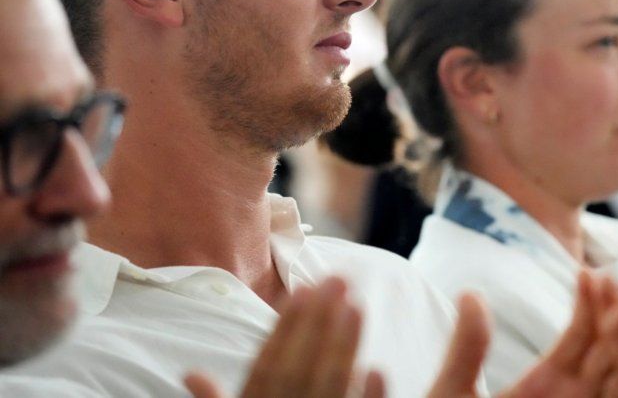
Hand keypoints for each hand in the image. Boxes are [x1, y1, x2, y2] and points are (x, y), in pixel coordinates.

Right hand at [184, 278, 384, 397]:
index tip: (301, 290)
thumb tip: (190, 373)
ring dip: (342, 349)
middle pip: (298, 373)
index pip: (265, 370)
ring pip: (325, 392)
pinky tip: (379, 370)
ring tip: (358, 305)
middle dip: (318, 324)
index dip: (283, 330)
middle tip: (340, 279)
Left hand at [427, 271, 617, 396]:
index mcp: (545, 383)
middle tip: (609, 280)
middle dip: (613, 316)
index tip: (589, 271)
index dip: (589, 304)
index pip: (579, 335)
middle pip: (606, 351)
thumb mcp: (454, 392)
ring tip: (617, 313)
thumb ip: (467, 346)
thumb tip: (470, 293)